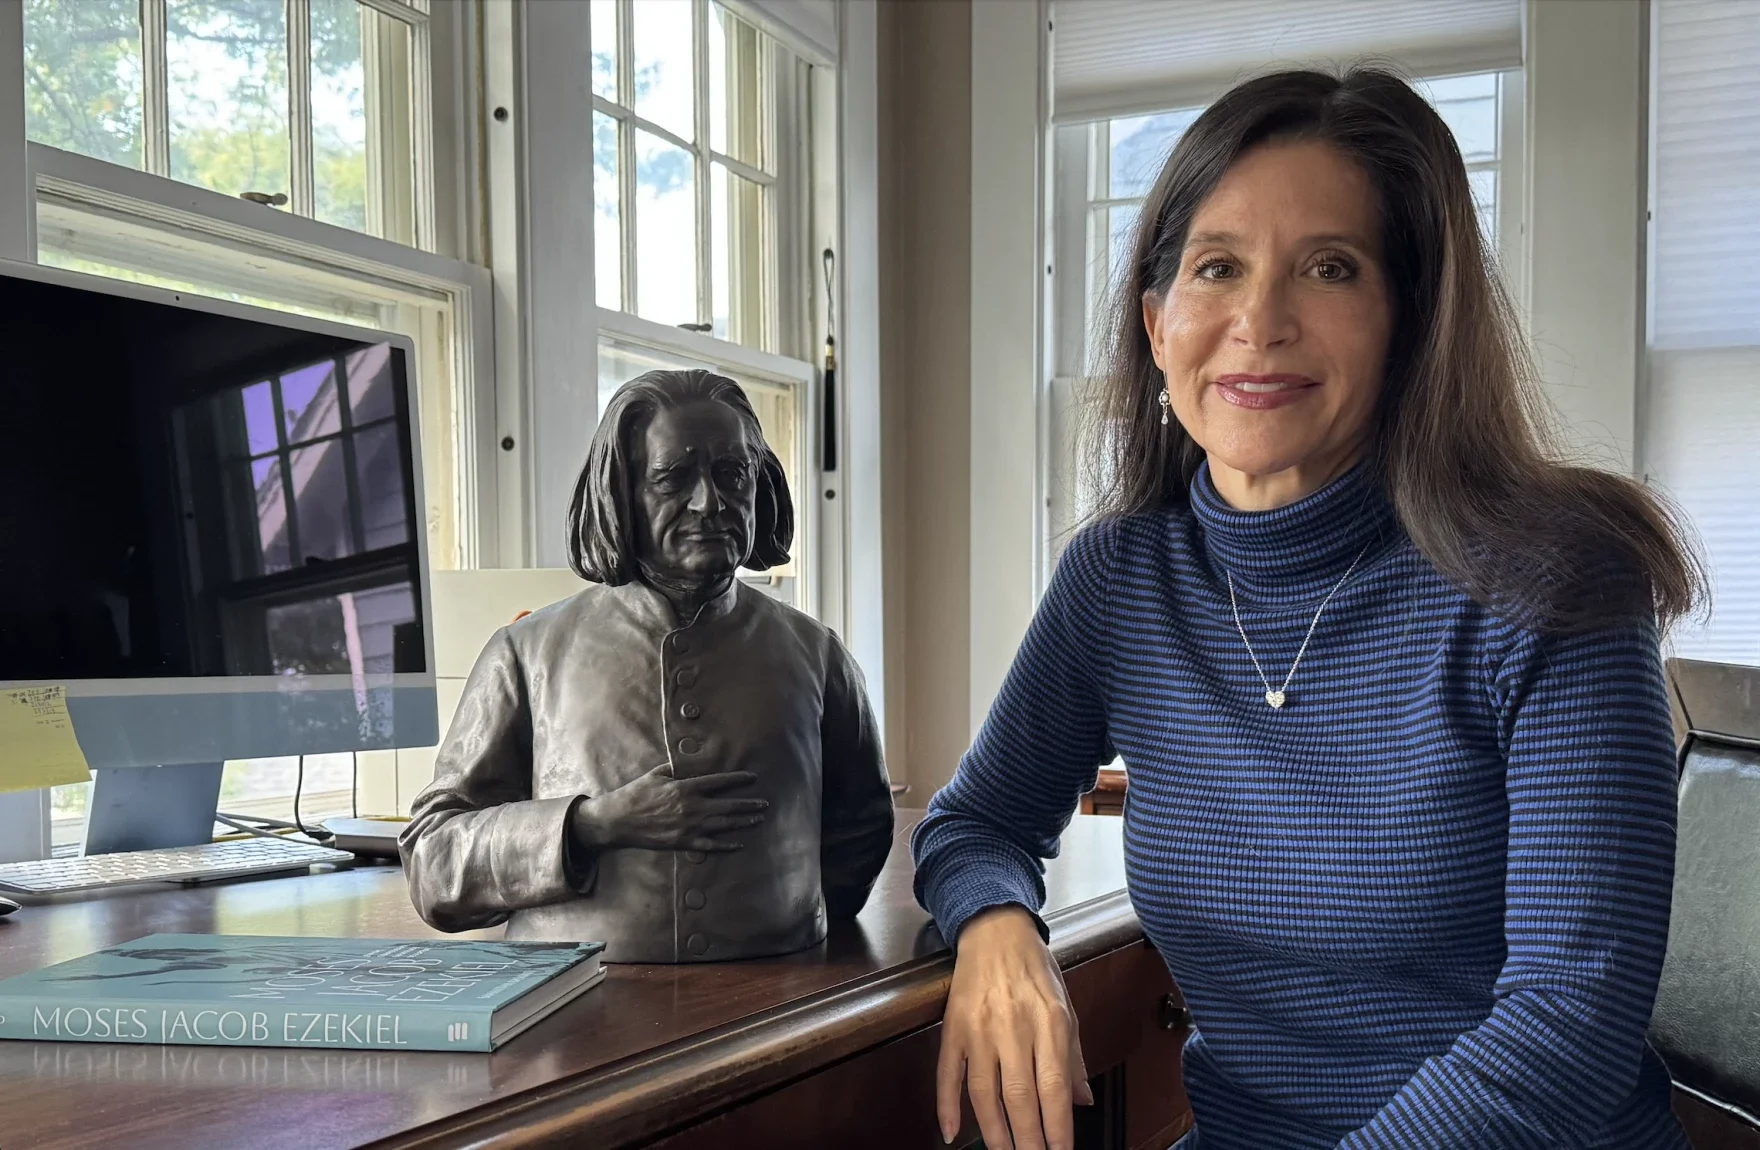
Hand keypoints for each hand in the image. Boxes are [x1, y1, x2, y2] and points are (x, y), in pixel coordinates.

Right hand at [571, 765, 766, 851]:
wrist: (618, 821)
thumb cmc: (636, 794)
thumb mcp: (656, 775)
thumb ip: (675, 769)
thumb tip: (688, 762)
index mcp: (685, 788)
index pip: (719, 782)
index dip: (737, 780)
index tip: (753, 778)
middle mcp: (691, 807)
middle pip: (727, 806)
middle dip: (748, 804)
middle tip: (765, 804)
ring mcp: (688, 827)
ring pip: (723, 825)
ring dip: (743, 822)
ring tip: (758, 819)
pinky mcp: (682, 843)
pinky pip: (710, 845)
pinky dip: (726, 845)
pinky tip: (739, 844)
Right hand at [937, 905, 1092, 1149]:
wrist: (995, 930)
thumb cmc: (1034, 968)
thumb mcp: (1065, 1005)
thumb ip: (1073, 1056)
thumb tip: (1082, 1100)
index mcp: (1049, 1021)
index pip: (1055, 1086)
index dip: (1058, 1126)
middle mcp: (1014, 1027)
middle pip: (1020, 1096)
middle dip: (1028, 1140)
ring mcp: (980, 1029)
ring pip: (985, 1093)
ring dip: (994, 1132)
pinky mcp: (954, 1027)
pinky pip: (948, 1073)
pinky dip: (947, 1105)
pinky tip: (952, 1132)